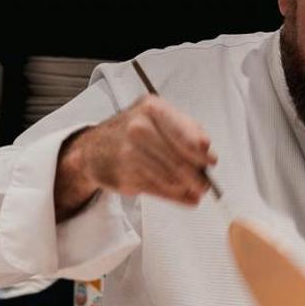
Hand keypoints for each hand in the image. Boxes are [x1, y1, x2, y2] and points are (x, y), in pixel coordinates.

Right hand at [54, 96, 217, 216]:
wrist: (93, 148)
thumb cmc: (133, 130)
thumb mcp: (159, 116)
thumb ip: (187, 130)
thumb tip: (208, 154)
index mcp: (152, 109)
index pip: (186, 136)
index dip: (202, 154)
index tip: (211, 162)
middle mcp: (139, 129)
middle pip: (181, 163)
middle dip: (198, 177)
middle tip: (205, 184)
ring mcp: (129, 154)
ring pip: (172, 179)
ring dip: (187, 188)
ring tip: (194, 189)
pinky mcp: (125, 177)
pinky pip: (159, 190)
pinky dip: (175, 196)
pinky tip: (182, 195)